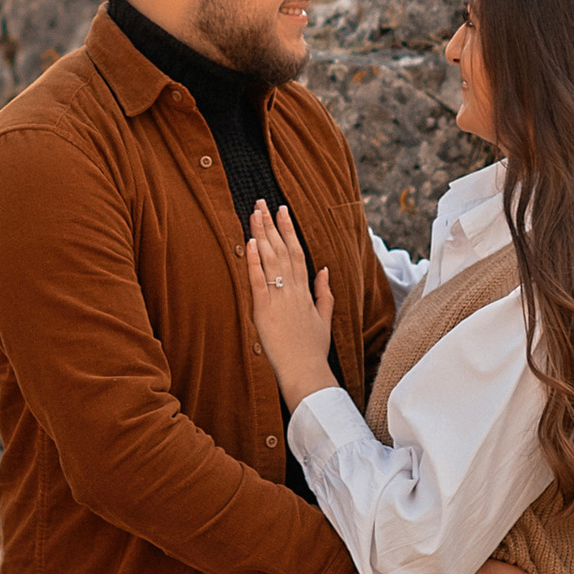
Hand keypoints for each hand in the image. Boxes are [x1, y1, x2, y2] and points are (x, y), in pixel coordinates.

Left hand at [246, 202, 337, 405]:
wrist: (306, 371)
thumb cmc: (313, 349)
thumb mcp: (324, 318)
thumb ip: (324, 292)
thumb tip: (325, 270)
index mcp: (306, 291)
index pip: (297, 252)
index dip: (289, 230)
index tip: (283, 210)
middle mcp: (293, 290)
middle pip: (282, 250)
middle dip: (272, 225)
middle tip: (262, 202)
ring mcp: (279, 299)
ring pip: (270, 260)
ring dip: (261, 235)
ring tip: (254, 214)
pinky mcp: (264, 311)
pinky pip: (258, 281)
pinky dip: (253, 262)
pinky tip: (248, 243)